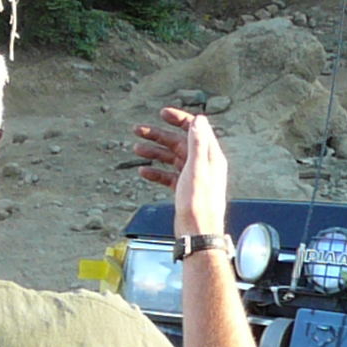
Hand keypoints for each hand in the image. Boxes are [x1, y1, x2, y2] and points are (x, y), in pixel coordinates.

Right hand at [132, 107, 227, 237]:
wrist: (198, 232)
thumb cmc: (199, 204)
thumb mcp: (197, 169)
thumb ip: (197, 143)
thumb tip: (199, 120)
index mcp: (210, 156)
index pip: (196, 129)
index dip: (179, 119)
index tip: (162, 113)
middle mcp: (203, 164)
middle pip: (179, 142)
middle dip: (159, 135)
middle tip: (138, 130)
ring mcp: (194, 177)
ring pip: (172, 158)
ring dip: (154, 152)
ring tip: (136, 149)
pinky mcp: (185, 189)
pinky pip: (169, 175)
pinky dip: (156, 172)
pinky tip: (144, 171)